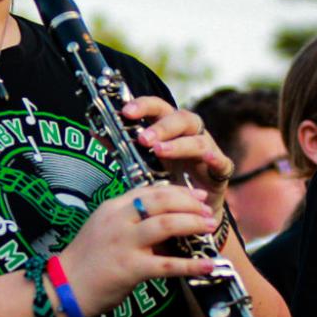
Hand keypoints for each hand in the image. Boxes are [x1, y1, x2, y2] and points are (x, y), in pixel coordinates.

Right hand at [56, 182, 218, 316]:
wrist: (64, 287)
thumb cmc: (86, 261)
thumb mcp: (103, 229)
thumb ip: (129, 221)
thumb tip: (163, 220)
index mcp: (113, 208)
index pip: (150, 191)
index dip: (178, 191)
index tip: (196, 196)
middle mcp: (118, 220)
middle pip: (162, 201)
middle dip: (190, 204)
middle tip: (208, 211)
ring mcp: (124, 243)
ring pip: (167, 224)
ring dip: (193, 224)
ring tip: (210, 228)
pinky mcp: (130, 268)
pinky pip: (168, 264)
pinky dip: (191, 265)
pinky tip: (208, 265)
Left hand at [122, 97, 230, 217]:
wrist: (192, 211)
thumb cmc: (168, 180)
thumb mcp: (143, 163)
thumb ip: (122, 147)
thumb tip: (95, 132)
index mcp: (171, 129)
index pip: (159, 108)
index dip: (144, 106)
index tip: (126, 111)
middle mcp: (191, 135)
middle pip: (181, 118)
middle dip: (161, 126)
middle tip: (143, 139)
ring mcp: (208, 151)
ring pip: (198, 140)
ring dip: (178, 145)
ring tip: (159, 152)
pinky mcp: (220, 171)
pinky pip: (221, 162)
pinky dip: (215, 159)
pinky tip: (207, 159)